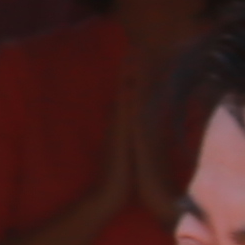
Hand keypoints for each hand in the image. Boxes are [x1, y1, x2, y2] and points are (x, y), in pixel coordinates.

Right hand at [95, 67, 155, 217]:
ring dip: (127, 78)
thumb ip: (131, 144)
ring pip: (124, 98)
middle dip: (128, 70)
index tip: (137, 59)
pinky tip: (131, 86)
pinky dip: (128, 99)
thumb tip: (137, 136)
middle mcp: (118, 125)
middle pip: (124, 92)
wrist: (107, 196)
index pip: (128, 98)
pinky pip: (126, 114)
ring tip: (132, 57)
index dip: (131, 78)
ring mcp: (118, 130)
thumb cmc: (121, 179)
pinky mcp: (120, 139)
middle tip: (134, 47)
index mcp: (122, 129)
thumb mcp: (128, 156)